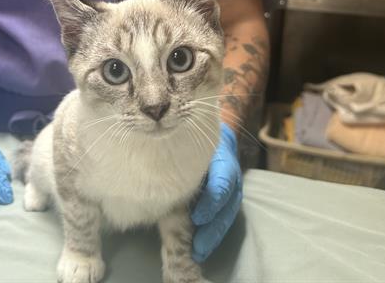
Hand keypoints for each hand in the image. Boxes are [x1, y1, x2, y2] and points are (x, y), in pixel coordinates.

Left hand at [191, 122, 242, 261]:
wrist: (208, 132)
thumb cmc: (194, 136)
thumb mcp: (190, 141)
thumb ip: (179, 154)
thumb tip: (153, 165)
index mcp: (223, 158)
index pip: (223, 180)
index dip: (213, 200)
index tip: (198, 216)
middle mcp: (231, 176)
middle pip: (229, 204)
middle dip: (214, 227)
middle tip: (198, 246)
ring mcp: (231, 189)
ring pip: (228, 214)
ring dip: (214, 235)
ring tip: (198, 251)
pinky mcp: (225, 199)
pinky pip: (222, 217)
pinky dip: (212, 232)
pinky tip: (200, 246)